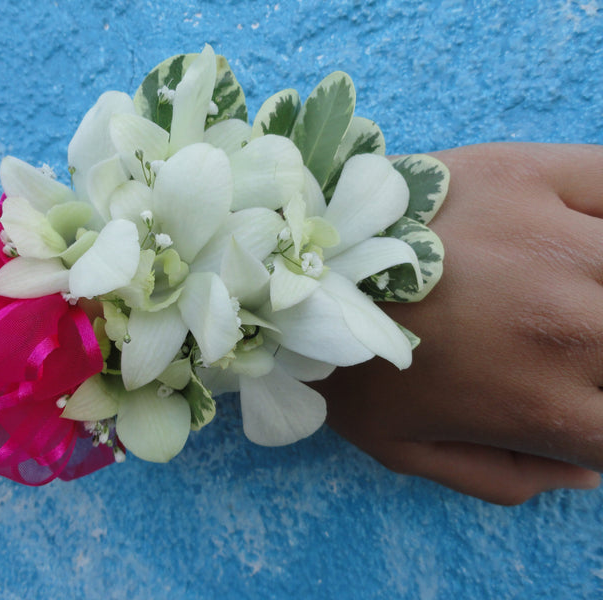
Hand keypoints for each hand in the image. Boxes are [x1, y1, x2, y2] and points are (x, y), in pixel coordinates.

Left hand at [315, 143, 602, 503]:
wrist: (285, 270)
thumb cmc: (341, 367)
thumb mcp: (405, 451)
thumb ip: (503, 477)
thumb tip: (585, 474)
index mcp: (546, 405)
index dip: (600, 420)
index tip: (575, 397)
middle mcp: (576, 327)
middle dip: (600, 355)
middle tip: (560, 341)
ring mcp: (561, 243)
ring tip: (567, 294)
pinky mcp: (531, 173)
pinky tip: (582, 233)